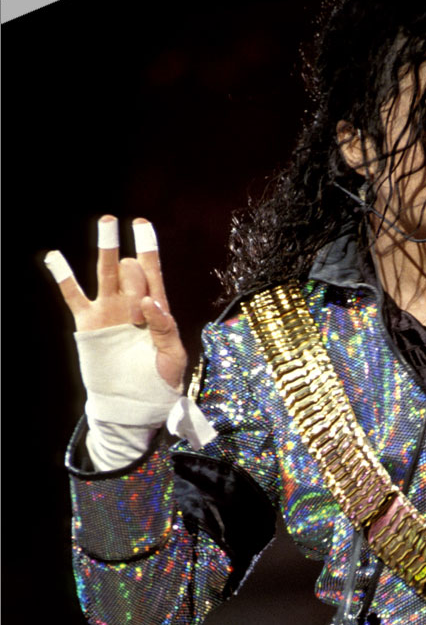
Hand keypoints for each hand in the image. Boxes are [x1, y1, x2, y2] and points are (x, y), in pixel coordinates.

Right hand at [45, 215, 186, 389]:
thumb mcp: (173, 356)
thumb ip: (165, 327)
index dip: (147, 247)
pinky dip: (64, 278)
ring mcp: (108, 310)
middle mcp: (131, 303)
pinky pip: (73, 296)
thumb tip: (149, 300)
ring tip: (107, 223)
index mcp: (156, 308)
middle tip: (137, 316)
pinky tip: (54, 257)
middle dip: (134, 281)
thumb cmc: (160, 379)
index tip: (141, 225)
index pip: (152, 271)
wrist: (134, 401)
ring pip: (105, 272)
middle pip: (130, 270)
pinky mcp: (88, 323)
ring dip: (106, 247)